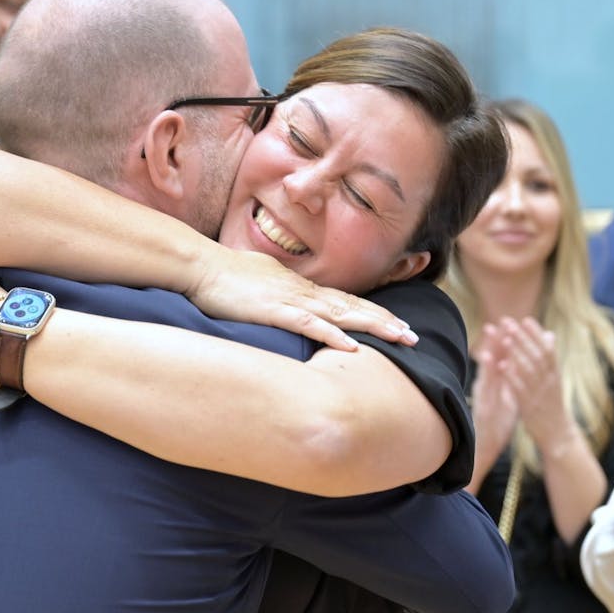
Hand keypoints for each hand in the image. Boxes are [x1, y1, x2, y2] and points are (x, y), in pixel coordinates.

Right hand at [186, 247, 415, 349]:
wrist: (199, 265)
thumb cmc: (223, 276)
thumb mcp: (259, 286)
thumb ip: (277, 296)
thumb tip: (286, 305)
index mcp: (299, 287)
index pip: (344, 301)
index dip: (372, 312)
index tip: (396, 324)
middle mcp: (303, 292)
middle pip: (353, 307)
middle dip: (385, 322)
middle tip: (414, 336)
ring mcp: (291, 300)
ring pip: (342, 314)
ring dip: (373, 327)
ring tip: (401, 338)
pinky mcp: (274, 310)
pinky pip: (310, 325)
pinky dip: (333, 335)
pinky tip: (353, 346)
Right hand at [470, 331, 520, 470]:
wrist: (486, 445)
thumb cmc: (497, 422)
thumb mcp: (509, 398)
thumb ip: (513, 380)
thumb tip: (519, 363)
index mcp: (496, 384)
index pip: (501, 359)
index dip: (505, 341)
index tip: (510, 323)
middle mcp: (487, 386)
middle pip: (492, 359)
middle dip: (496, 339)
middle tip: (499, 319)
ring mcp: (483, 395)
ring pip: (487, 369)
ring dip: (491, 349)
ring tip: (494, 332)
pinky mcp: (482, 405)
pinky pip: (485, 385)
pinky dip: (488, 372)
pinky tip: (490, 359)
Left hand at [492, 317, 573, 451]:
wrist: (559, 435)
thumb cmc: (553, 406)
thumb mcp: (555, 380)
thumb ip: (550, 358)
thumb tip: (549, 335)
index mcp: (555, 375)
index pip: (547, 350)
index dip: (536, 335)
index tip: (526, 319)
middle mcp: (549, 382)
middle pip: (537, 356)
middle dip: (523, 338)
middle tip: (510, 323)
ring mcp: (540, 394)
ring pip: (529, 370)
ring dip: (516, 353)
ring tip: (505, 339)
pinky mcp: (530, 407)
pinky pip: (520, 389)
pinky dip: (512, 376)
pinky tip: (502, 365)